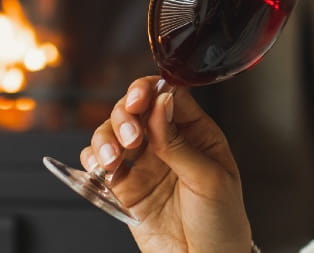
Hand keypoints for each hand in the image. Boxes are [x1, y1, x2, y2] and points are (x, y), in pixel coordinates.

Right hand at [81, 76, 251, 252]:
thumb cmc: (221, 223)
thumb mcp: (209, 180)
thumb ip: (180, 143)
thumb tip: (161, 101)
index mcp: (196, 132)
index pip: (168, 95)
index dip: (149, 90)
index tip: (139, 100)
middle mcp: (167, 142)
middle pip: (134, 108)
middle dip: (125, 116)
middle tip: (131, 138)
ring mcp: (143, 163)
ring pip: (111, 132)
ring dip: (105, 138)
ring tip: (113, 159)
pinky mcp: (124, 187)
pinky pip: (99, 163)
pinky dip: (93, 160)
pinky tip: (102, 170)